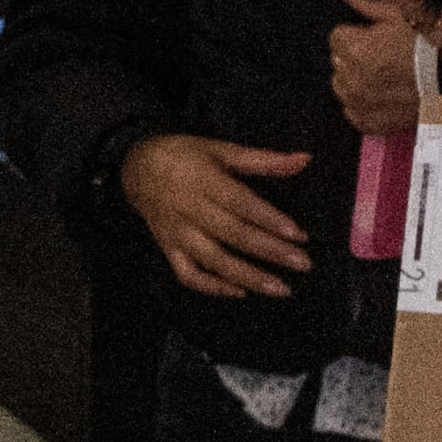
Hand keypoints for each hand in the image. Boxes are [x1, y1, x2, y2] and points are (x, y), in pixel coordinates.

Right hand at [117, 132, 312, 298]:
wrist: (136, 167)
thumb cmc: (184, 156)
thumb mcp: (221, 150)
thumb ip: (264, 160)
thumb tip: (305, 160)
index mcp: (204, 180)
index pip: (240, 204)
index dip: (269, 220)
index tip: (298, 235)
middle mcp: (189, 209)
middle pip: (233, 234)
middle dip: (270, 251)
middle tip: (303, 264)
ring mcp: (177, 233)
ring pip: (213, 260)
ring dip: (249, 276)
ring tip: (281, 288)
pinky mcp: (168, 249)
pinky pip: (188, 275)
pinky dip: (212, 287)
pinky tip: (241, 291)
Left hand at [322, 0, 441, 108]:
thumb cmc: (430, 43)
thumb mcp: (399, 12)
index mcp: (352, 49)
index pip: (339, 35)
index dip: (360, 33)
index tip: (379, 34)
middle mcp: (348, 79)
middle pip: (340, 60)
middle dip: (358, 54)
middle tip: (387, 53)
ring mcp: (357, 104)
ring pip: (345, 85)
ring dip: (360, 78)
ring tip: (390, 73)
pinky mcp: (368, 123)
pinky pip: (356, 110)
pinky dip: (368, 102)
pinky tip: (389, 93)